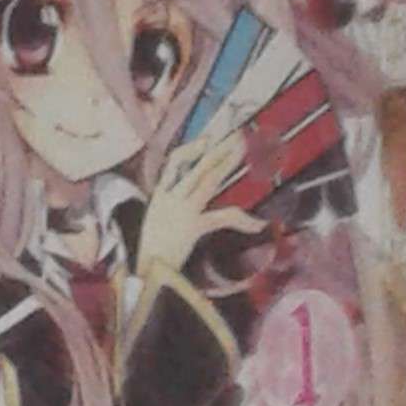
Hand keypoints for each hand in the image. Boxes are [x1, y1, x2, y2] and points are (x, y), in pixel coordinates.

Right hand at [137, 125, 264, 279]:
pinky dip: (242, 221)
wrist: (146, 269)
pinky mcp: (193, 227)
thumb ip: (169, 206)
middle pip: (198, 167)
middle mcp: (171, 197)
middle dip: (218, 149)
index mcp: (160, 195)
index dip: (191, 149)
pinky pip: (221, 218)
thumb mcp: (156, 221)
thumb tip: (187, 198)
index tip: (207, 139)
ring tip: (243, 151)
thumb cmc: (152, 250)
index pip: (174, 163)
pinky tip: (259, 223)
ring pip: (207, 181)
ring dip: (226, 164)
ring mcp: (182, 210)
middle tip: (237, 135)